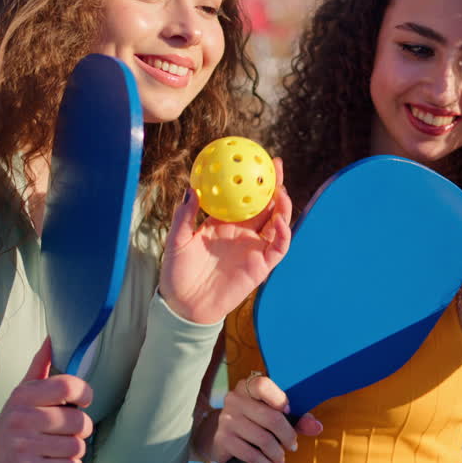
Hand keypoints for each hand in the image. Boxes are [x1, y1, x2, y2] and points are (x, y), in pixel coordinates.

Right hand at [0, 339, 94, 462]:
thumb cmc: (13, 423)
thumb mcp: (22, 394)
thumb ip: (40, 367)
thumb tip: (52, 339)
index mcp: (25, 396)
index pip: (67, 387)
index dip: (85, 393)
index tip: (84, 400)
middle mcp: (23, 419)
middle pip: (78, 421)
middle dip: (82, 428)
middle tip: (72, 431)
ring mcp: (25, 446)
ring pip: (76, 446)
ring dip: (75, 449)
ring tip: (63, 447)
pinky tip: (58, 462)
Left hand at [159, 158, 293, 323]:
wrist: (184, 304)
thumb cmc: (177, 272)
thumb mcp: (177, 240)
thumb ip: (185, 216)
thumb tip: (190, 190)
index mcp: (224, 224)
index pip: (243, 196)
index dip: (250, 178)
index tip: (252, 158)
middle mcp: (243, 233)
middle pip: (266, 204)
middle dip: (274, 184)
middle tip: (276, 164)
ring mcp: (254, 248)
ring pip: (277, 223)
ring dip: (284, 206)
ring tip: (282, 190)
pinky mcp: (262, 266)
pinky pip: (278, 246)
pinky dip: (283, 232)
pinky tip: (280, 220)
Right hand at [197, 373, 321, 462]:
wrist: (218, 435)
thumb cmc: (253, 421)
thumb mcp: (272, 414)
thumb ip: (297, 418)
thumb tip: (317, 427)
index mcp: (248, 387)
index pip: (263, 385)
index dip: (280, 399)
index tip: (289, 412)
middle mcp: (235, 399)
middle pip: (271, 418)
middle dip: (287, 436)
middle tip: (292, 447)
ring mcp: (227, 419)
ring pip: (263, 439)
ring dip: (277, 454)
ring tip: (280, 459)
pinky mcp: (223, 439)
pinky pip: (251, 454)